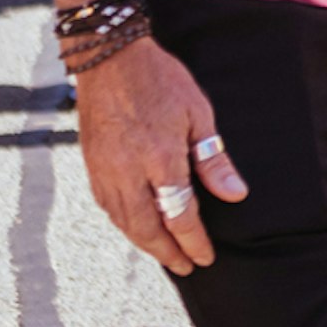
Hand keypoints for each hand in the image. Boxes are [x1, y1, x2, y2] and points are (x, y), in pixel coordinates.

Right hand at [70, 36, 246, 272]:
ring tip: (164, 254)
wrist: (109, 59)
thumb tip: (235, 195)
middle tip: (186, 267)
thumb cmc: (162, 80)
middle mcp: (127, 172)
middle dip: (167, 252)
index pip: (178, 214)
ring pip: (123, 221)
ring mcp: (104, 170)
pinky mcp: (91, 165)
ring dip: (144, 243)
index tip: (205, 257)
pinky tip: (135, 228)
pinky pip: (107, 206)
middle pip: (146, 228)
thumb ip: (213, 159)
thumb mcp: (198, 113)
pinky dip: (123, 224)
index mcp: (159, 158)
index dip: (193, 241)